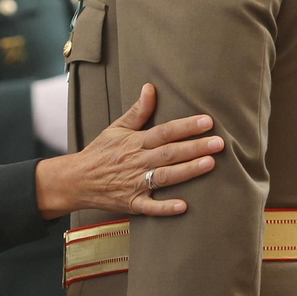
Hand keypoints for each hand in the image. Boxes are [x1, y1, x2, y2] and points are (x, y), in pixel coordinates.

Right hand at [34, 84, 223, 218]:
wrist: (77, 179)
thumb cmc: (101, 152)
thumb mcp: (117, 128)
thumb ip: (137, 111)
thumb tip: (150, 88)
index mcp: (136, 142)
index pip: (164, 131)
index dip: (186, 126)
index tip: (207, 121)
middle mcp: (138, 162)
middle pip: (170, 153)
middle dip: (195, 147)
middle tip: (219, 142)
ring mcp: (135, 184)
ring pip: (165, 176)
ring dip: (187, 171)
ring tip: (209, 164)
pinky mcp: (133, 203)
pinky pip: (151, 207)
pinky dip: (165, 207)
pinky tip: (183, 206)